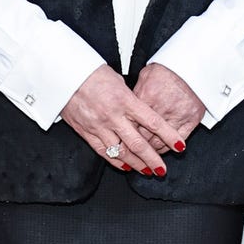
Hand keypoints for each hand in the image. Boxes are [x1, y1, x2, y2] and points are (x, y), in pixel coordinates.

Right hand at [60, 65, 175, 173]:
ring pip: (121, 152)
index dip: (168, 136)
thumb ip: (132, 100)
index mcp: (125, 100)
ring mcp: (99, 126)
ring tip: (147, 171)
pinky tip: (125, 166)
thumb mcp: (119, 82)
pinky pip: (103, 151)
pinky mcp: (86, 132)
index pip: (153, 122)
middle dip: (153, 159)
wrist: (64, 74)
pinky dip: (116, 161)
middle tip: (162, 169)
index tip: (179, 145)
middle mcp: (113, 116)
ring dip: (136, 164)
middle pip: (138, 143)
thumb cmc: (91, 73)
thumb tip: (143, 114)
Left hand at [133, 63, 203, 146]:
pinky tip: (164, 148)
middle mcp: (162, 108)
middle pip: (144, 136)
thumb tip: (126, 109)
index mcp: (147, 96)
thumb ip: (135, 94)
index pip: (132, 123)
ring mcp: (178, 115)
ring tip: (147, 153)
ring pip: (160, 142)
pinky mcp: (192, 119)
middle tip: (133, 151)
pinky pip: (179, 140)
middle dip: (137, 146)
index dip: (126, 135)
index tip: (122, 141)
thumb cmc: (168, 69)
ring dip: (152, 149)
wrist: (194, 65)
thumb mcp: (145, 77)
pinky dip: (170, 147)